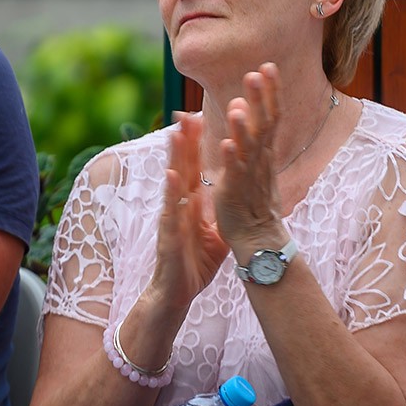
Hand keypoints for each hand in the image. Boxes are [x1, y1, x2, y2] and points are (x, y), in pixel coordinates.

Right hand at [147, 111, 227, 307]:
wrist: (177, 293)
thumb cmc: (194, 263)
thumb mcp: (214, 233)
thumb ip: (220, 212)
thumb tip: (236, 196)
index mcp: (192, 204)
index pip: (194, 168)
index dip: (197, 144)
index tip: (201, 116)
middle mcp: (180, 206)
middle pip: (182, 167)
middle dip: (184, 140)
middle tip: (186, 112)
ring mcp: (172, 218)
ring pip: (173, 183)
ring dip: (175, 159)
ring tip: (177, 134)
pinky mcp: (169, 235)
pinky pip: (171, 211)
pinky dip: (171, 193)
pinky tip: (172, 176)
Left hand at [214, 64, 290, 257]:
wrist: (259, 237)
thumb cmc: (253, 197)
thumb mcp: (253, 160)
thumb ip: (248, 133)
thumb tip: (240, 104)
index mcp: (264, 151)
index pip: (272, 115)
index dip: (271, 91)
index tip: (268, 65)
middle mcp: (260, 160)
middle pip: (265, 125)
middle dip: (260, 99)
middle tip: (255, 72)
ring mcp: (249, 176)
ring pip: (249, 148)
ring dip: (244, 127)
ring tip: (237, 107)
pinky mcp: (235, 193)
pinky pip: (234, 175)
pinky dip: (231, 159)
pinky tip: (226, 145)